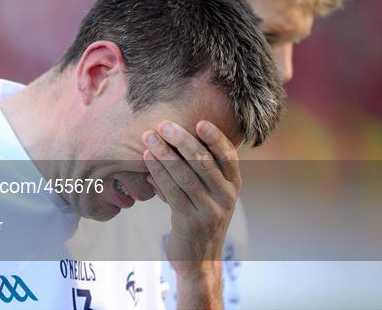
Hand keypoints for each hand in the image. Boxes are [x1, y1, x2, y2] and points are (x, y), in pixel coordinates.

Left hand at [142, 119, 241, 276]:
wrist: (198, 260)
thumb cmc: (199, 217)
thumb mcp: (208, 193)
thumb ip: (199, 169)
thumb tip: (174, 138)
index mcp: (234, 185)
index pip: (228, 156)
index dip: (216, 138)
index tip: (200, 122)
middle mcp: (226, 197)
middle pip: (204, 162)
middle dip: (182, 140)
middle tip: (163, 125)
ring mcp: (210, 211)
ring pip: (185, 175)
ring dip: (164, 153)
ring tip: (149, 137)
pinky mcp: (190, 222)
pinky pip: (171, 191)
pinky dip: (158, 172)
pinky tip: (147, 159)